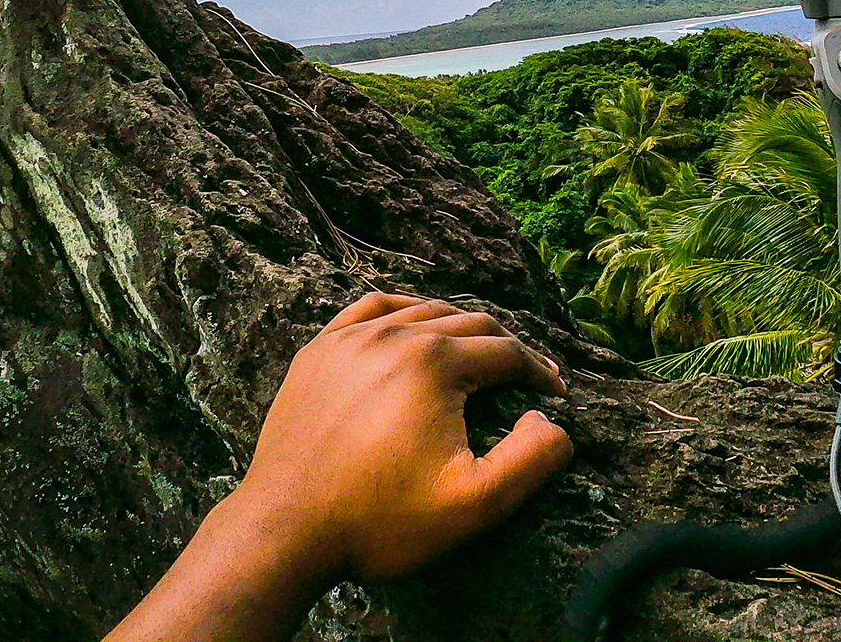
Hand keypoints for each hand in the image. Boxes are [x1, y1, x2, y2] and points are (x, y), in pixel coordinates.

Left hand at [105, 293, 571, 641]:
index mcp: (434, 361)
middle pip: (468, 324)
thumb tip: (553, 419)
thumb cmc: (379, 521)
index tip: (555, 393)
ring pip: (422, 311)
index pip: (506, 351)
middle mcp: (393, 334)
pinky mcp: (318, 351)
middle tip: (526, 376)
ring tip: (479, 354)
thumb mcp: (473, 503)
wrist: (285, 531)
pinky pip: (370, 309)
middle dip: (506, 347)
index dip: (539, 370)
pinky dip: (403, 311)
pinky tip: (412, 326)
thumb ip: (531, 459)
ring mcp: (349, 339)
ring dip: (459, 328)